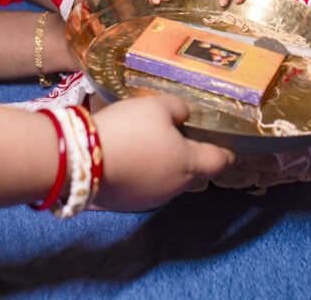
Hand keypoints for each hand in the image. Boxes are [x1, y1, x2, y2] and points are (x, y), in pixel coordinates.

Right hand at [92, 95, 234, 210]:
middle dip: (186, 154)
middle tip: (173, 133)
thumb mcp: (156, 106)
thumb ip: (178, 109)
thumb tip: (183, 117)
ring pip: (165, 179)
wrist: (81, 159)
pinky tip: (124, 156)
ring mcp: (150, 199)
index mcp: (188, 163)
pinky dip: (139, 172)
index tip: (229, 147)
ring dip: (160, 164)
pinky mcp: (126, 203)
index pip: (219, 161)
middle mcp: (174, 187)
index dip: (226, 152)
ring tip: (143, 142)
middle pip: (190, 170)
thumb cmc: (128, 130)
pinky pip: (141, 185)